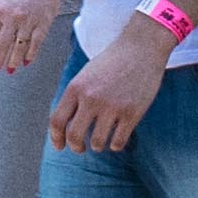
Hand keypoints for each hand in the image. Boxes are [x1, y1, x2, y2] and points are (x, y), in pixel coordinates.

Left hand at [0, 0, 65, 77]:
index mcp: (0, 10)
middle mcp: (13, 17)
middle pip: (2, 44)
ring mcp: (28, 22)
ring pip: (18, 48)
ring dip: (13, 61)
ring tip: (10, 69)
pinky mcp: (42, 25)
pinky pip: (35, 44)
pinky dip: (30, 55)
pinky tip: (26, 62)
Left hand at [49, 15, 170, 152]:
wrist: (141, 48)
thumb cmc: (112, 62)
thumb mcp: (86, 75)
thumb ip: (75, 97)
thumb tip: (66, 127)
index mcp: (76, 87)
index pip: (57, 121)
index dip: (56, 138)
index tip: (59, 146)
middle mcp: (91, 98)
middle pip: (74, 136)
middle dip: (76, 147)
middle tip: (80, 149)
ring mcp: (112, 107)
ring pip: (97, 143)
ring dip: (98, 146)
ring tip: (101, 141)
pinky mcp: (132, 113)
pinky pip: (118, 142)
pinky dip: (115, 145)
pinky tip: (116, 140)